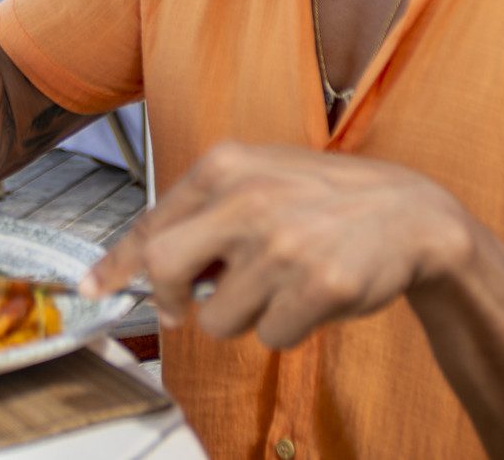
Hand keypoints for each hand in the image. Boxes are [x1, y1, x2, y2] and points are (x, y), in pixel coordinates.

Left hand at [83, 143, 471, 349]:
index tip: (92, 289)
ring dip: (247, 314)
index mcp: (227, 167)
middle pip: (168, 271)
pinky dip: (287, 327)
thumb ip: (203, 213)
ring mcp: (285, 243)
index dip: (117, 264)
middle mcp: (250, 199)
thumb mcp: (259, 180)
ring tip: (284, 282)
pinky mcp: (319, 285)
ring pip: (220, 318)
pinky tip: (315, 294)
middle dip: (175, 300)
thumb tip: (143, 268)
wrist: (410, 213)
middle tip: (195, 304)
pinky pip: (270, 337)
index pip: (153, 223)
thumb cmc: (323, 201)